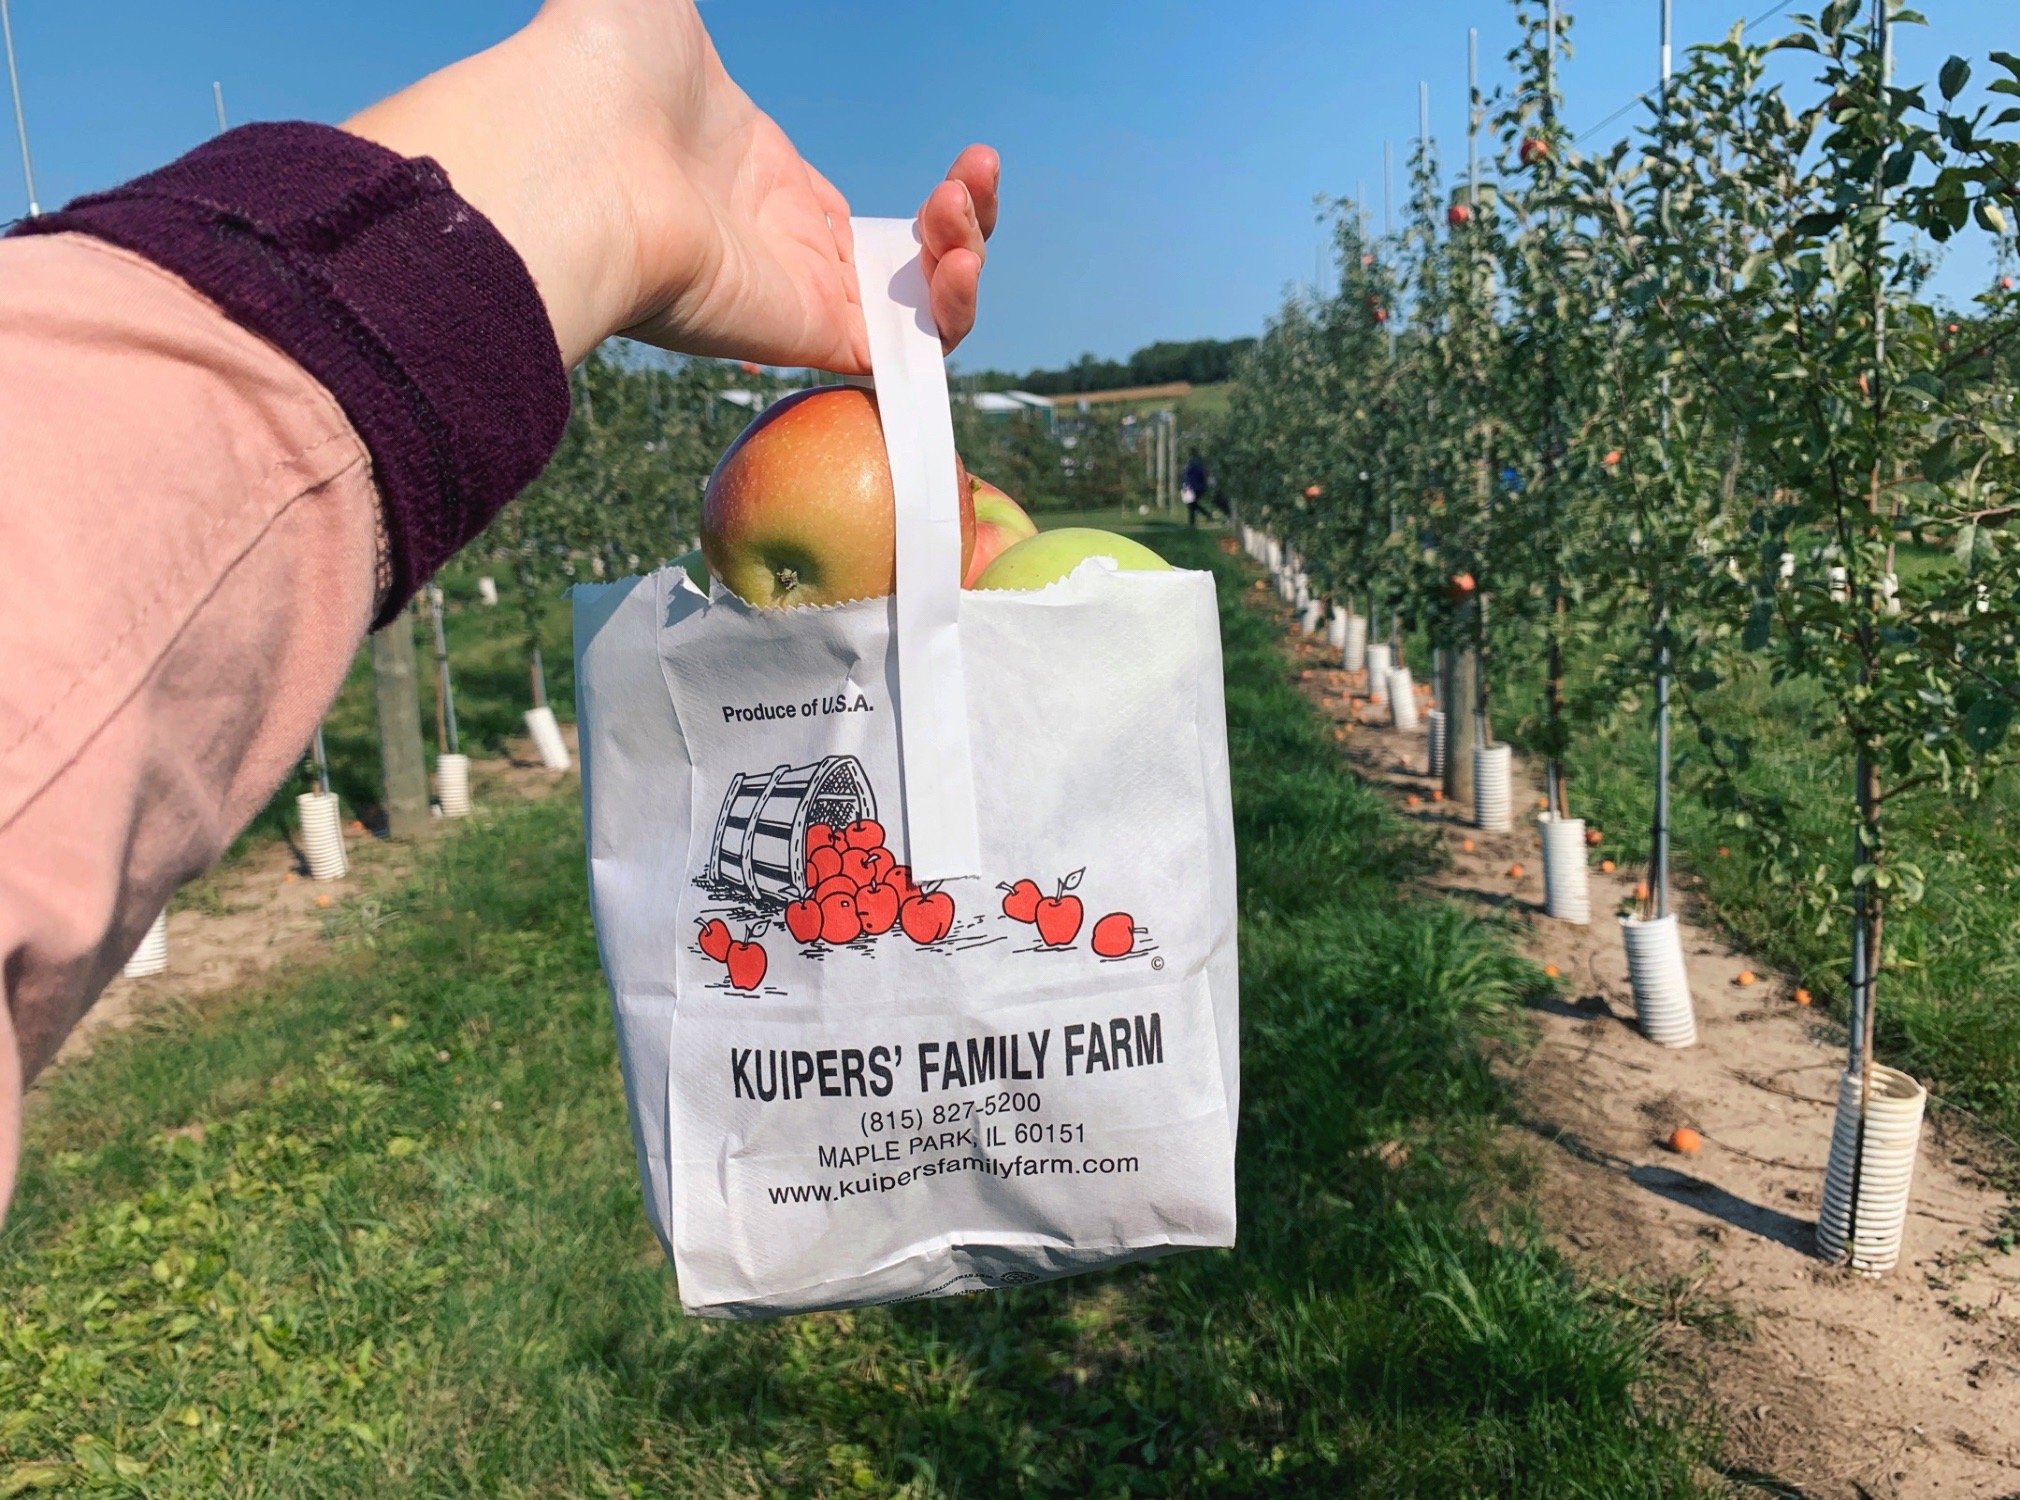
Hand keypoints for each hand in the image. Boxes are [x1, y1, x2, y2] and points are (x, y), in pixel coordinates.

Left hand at [345, 0, 998, 370]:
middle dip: (963, 221)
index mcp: (759, 180)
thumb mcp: (656, 0)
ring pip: (917, 317)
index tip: (962, 158)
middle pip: (902, 270)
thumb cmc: (600, 72)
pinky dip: (950, 317)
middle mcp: (783, 247)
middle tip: (968, 171)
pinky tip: (959, 256)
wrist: (575, 149)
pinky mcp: (812, 335)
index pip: (852, 220)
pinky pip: (905, 359)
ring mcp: (799, 295)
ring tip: (959, 199)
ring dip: (967, 260)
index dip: (924, 207)